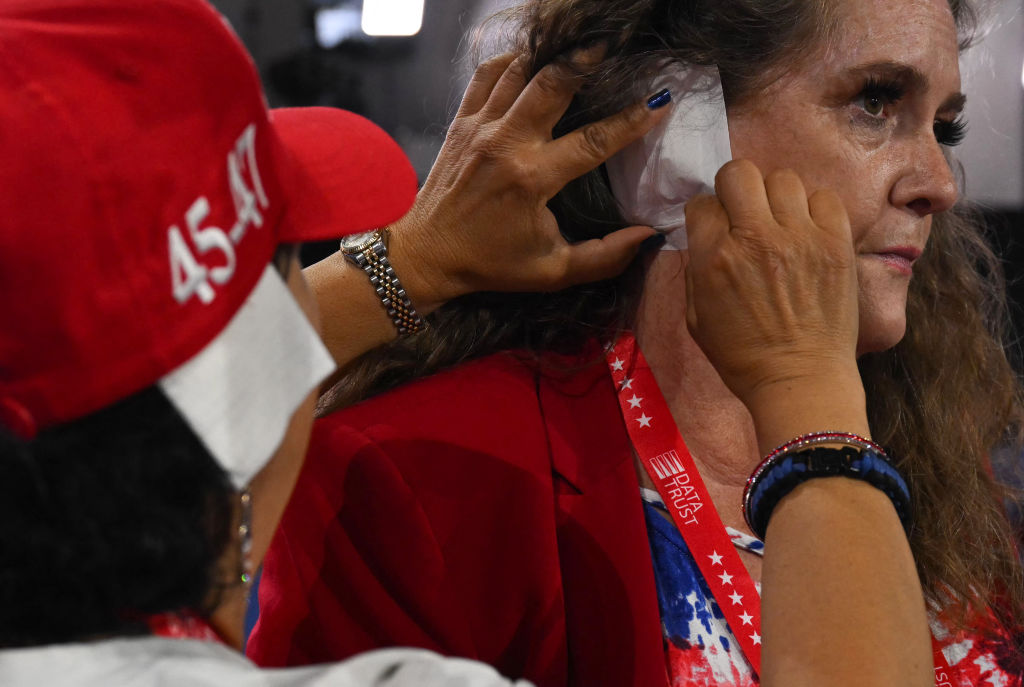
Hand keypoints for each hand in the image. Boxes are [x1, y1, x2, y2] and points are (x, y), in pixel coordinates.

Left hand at [389, 49, 670, 310]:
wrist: (427, 254)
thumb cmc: (491, 264)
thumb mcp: (552, 272)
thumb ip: (605, 257)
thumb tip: (648, 235)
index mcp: (532, 180)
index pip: (594, 141)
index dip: (632, 120)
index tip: (660, 102)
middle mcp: (506, 145)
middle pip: (552, 84)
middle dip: (585, 59)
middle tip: (612, 43)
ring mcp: (480, 128)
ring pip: (520, 71)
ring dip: (551, 55)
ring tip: (579, 45)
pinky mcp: (461, 122)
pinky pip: (487, 75)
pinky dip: (511, 60)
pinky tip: (533, 60)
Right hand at [684, 160, 865, 448]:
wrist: (801, 379)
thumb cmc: (743, 356)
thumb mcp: (696, 317)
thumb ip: (697, 269)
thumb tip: (705, 235)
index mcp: (715, 259)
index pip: (702, 203)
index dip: (707, 215)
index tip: (716, 230)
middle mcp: (755, 238)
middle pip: (739, 173)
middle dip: (735, 190)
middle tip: (744, 214)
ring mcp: (800, 237)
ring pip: (782, 179)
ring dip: (775, 198)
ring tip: (781, 224)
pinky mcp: (836, 242)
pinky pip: (823, 197)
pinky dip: (813, 209)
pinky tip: (808, 232)